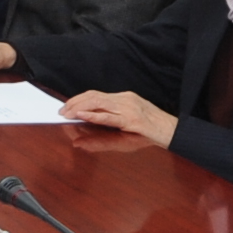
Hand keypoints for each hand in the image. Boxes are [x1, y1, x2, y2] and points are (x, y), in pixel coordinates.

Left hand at [57, 89, 177, 148]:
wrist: (171, 132)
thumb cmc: (149, 132)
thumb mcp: (124, 131)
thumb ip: (103, 133)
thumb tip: (80, 138)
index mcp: (123, 98)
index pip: (95, 94)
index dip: (78, 99)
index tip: (65, 106)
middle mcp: (124, 99)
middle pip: (93, 95)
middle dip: (74, 102)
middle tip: (60, 111)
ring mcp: (128, 108)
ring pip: (98, 102)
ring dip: (79, 108)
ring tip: (66, 114)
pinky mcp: (132, 119)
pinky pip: (109, 116)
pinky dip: (94, 115)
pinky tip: (83, 116)